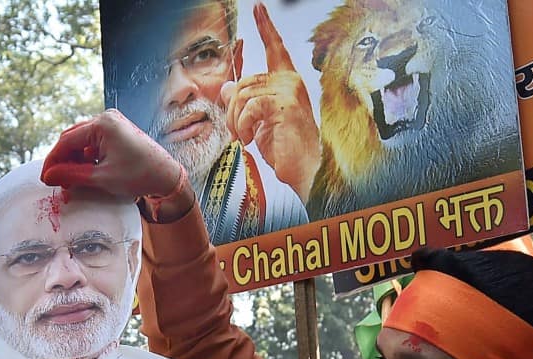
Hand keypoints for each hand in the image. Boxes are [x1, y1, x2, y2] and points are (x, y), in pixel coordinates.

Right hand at [41, 109, 186, 201]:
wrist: (166, 177)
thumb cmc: (138, 175)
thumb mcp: (100, 178)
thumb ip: (70, 175)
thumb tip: (47, 176)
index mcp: (102, 124)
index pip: (66, 141)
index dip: (53, 161)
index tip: (45, 178)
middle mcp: (106, 118)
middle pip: (72, 139)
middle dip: (63, 161)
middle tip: (57, 181)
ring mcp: (112, 123)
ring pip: (81, 141)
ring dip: (74, 160)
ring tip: (71, 180)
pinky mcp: (117, 131)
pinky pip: (93, 142)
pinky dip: (86, 157)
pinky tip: (85, 173)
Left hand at [221, 2, 321, 202]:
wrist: (305, 169)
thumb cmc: (285, 147)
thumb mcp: (259, 121)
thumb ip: (245, 102)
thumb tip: (227, 85)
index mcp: (287, 82)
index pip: (274, 49)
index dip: (265, 27)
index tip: (257, 7)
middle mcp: (290, 81)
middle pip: (243, 82)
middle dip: (231, 110)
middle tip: (236, 132)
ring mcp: (289, 91)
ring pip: (241, 95)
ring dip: (235, 121)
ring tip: (244, 137)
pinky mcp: (284, 104)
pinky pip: (248, 107)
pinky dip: (243, 126)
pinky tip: (251, 139)